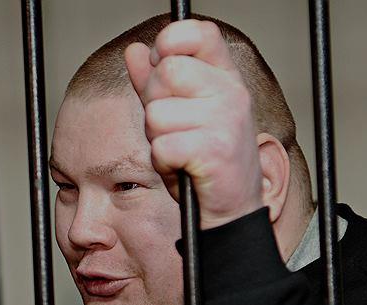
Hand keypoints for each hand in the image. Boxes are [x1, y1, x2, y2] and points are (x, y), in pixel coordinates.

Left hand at [125, 20, 263, 229]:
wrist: (231, 210)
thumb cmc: (203, 162)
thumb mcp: (178, 116)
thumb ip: (155, 83)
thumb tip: (135, 51)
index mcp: (225, 77)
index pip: (198, 32)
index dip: (171, 42)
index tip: (164, 64)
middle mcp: (231, 92)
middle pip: (168, 70)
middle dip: (155, 102)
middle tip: (172, 128)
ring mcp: (226, 120)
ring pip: (158, 113)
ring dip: (158, 138)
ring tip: (179, 151)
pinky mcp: (215, 150)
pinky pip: (162, 145)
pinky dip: (163, 162)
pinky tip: (181, 167)